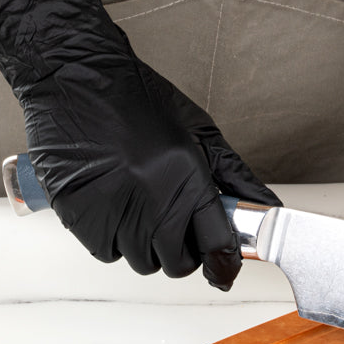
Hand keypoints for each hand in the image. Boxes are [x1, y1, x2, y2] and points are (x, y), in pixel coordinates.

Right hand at [0, 0, 278, 289]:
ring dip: (144, 242)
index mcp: (186, 175)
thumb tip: (267, 208)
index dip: (223, 261)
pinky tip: (112, 202)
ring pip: (139, 261)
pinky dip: (112, 236)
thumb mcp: (199, 130)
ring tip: (139, 200)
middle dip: (181, 248)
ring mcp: (111, 210)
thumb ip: (235, 177)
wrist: (77, 76)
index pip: (216, 244)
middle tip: (174, 219)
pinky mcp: (77, 215)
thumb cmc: (137, 97)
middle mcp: (150, 198)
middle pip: (176, 263)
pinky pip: (105, 251)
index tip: (224, 267)